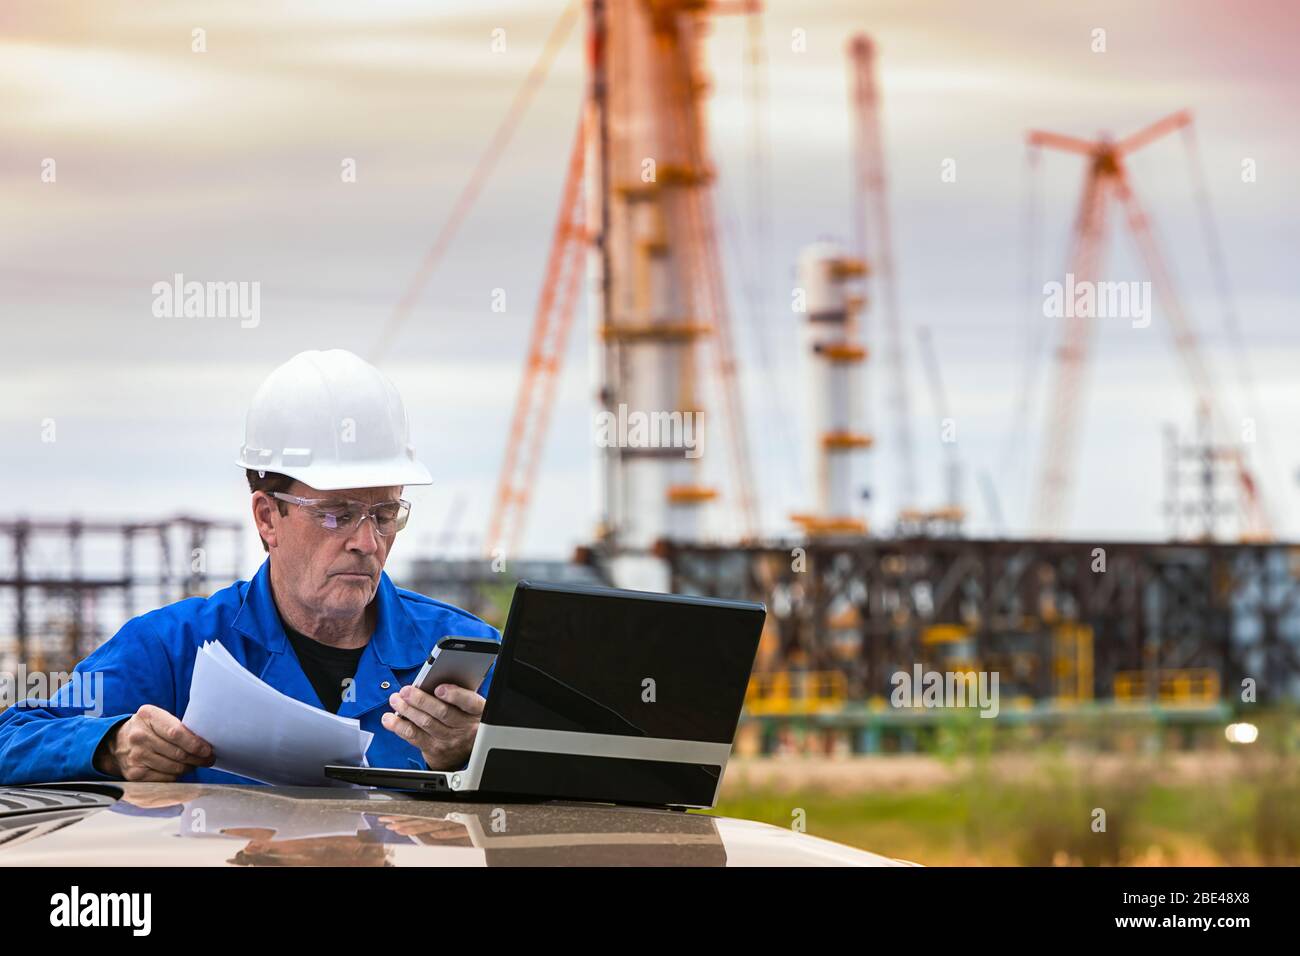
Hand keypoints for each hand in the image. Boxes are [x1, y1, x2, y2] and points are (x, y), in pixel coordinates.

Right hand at [93, 704, 215, 780]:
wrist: (115, 744)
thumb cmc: (146, 729)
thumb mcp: (157, 718)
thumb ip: (177, 727)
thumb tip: (204, 744)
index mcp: (148, 716)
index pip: (176, 732)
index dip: (195, 743)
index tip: (207, 750)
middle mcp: (139, 736)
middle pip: (178, 753)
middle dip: (198, 758)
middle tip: (208, 759)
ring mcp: (136, 756)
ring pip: (174, 767)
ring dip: (189, 768)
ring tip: (195, 764)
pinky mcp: (135, 774)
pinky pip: (165, 778)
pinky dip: (176, 775)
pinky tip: (179, 770)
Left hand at [381, 684, 483, 770]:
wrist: (464, 753)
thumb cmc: (464, 719)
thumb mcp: (469, 707)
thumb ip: (457, 695)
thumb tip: (430, 682)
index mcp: (477, 711)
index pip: (469, 702)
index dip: (454, 695)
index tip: (439, 689)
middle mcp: (465, 727)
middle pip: (442, 712)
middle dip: (421, 700)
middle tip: (406, 691)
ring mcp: (449, 740)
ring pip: (425, 723)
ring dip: (407, 710)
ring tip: (396, 700)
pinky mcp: (434, 750)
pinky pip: (414, 737)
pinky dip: (399, 727)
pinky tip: (390, 719)